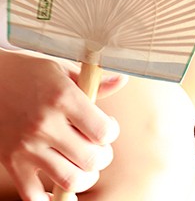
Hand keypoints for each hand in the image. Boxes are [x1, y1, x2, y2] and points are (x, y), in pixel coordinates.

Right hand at [0, 50, 125, 200]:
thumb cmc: (26, 71)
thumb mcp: (59, 68)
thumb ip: (92, 81)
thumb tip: (121, 81)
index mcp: (63, 97)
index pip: (102, 131)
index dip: (111, 132)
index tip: (107, 126)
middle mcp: (46, 124)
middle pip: (91, 159)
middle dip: (102, 156)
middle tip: (98, 148)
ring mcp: (27, 147)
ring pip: (69, 181)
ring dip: (84, 178)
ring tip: (84, 166)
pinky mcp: (12, 164)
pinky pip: (34, 198)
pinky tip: (57, 190)